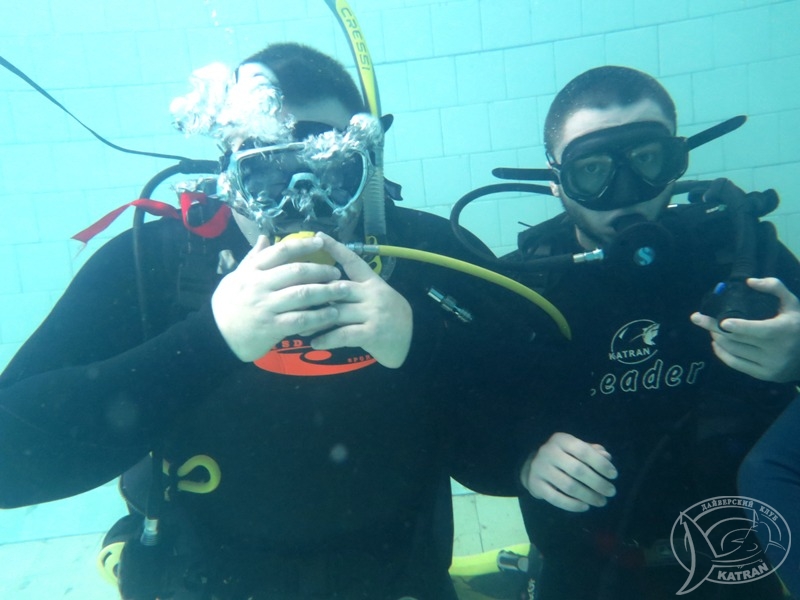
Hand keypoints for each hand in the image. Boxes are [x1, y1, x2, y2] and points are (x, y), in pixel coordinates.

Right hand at [212, 235, 347, 361]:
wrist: (215, 337)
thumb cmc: (227, 305)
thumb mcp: (235, 277)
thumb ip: (253, 258)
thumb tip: (265, 237)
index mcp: (251, 271)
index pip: (281, 251)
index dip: (303, 245)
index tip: (321, 242)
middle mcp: (259, 285)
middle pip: (296, 271)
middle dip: (321, 270)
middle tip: (337, 272)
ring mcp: (266, 306)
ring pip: (302, 294)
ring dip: (326, 291)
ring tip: (342, 290)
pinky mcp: (272, 326)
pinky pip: (301, 319)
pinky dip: (319, 316)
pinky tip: (332, 314)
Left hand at [311, 233, 412, 367]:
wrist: (413, 341)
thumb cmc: (389, 319)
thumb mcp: (377, 298)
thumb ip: (355, 292)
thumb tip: (325, 288)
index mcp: (372, 283)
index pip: (353, 261)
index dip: (336, 248)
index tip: (319, 236)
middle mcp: (372, 294)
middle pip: (338, 288)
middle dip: (314, 294)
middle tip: (291, 298)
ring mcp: (373, 313)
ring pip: (337, 312)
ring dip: (315, 320)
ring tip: (299, 327)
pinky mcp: (373, 333)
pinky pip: (344, 334)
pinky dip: (327, 339)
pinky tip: (315, 342)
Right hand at [520, 432, 616, 511]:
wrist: (533, 466)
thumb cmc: (563, 457)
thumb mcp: (576, 449)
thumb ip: (593, 452)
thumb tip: (607, 457)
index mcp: (560, 440)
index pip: (583, 451)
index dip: (600, 464)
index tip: (614, 475)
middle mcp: (548, 452)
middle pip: (577, 470)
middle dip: (598, 483)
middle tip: (611, 492)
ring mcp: (540, 468)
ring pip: (569, 486)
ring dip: (589, 496)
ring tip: (601, 501)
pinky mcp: (535, 485)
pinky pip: (556, 498)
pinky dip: (573, 505)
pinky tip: (585, 506)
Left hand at [691, 277, 799, 381]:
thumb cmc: (798, 324)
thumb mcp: (792, 303)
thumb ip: (774, 287)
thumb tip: (749, 281)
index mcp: (783, 330)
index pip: (756, 330)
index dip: (738, 326)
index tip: (721, 321)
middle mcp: (776, 351)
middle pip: (737, 339)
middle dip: (714, 328)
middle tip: (699, 318)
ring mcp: (770, 366)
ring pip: (734, 352)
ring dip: (717, 339)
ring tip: (710, 329)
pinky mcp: (764, 376)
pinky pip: (736, 365)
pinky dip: (722, 354)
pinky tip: (716, 344)